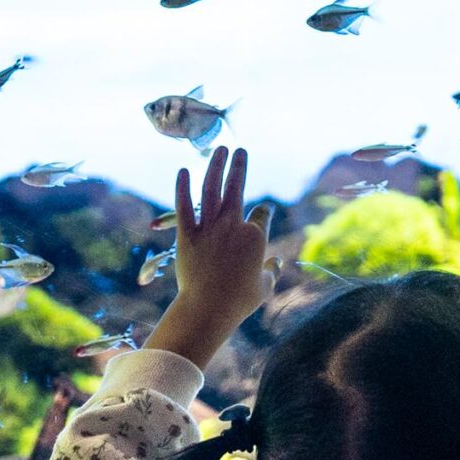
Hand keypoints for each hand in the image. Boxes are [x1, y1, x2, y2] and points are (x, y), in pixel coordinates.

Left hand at [147, 147, 274, 372]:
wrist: (208, 309)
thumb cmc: (239, 301)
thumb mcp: (264, 287)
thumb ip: (272, 272)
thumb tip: (276, 262)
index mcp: (255, 237)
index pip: (262, 214)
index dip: (262, 213)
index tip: (260, 213)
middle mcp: (232, 226)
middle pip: (237, 188)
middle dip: (239, 167)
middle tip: (240, 150)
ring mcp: (208, 228)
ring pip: (212, 189)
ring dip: (216, 166)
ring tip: (220, 149)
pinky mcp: (186, 235)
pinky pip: (183, 207)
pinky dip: (183, 188)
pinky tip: (183, 171)